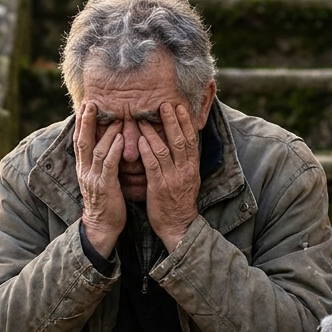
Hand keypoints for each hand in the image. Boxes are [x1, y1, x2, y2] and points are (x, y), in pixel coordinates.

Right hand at [74, 102, 124, 257]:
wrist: (102, 226)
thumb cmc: (105, 201)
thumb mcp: (99, 178)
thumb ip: (101, 161)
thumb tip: (107, 143)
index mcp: (83, 168)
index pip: (79, 140)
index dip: (81, 122)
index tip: (84, 105)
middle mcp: (85, 170)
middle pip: (82, 140)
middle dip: (86, 121)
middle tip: (91, 102)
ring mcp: (93, 178)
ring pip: (97, 150)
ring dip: (106, 132)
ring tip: (115, 117)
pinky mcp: (105, 186)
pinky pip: (108, 165)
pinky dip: (115, 150)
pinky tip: (121, 139)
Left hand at [138, 102, 199, 251]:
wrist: (179, 227)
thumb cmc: (180, 203)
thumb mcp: (188, 180)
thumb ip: (184, 162)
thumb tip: (180, 145)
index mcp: (192, 167)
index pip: (191, 139)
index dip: (186, 122)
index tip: (180, 107)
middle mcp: (185, 170)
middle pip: (180, 140)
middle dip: (172, 120)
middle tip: (164, 104)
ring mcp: (173, 178)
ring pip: (164, 149)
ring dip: (154, 132)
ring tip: (144, 118)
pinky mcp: (160, 187)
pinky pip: (153, 165)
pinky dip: (146, 151)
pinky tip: (139, 140)